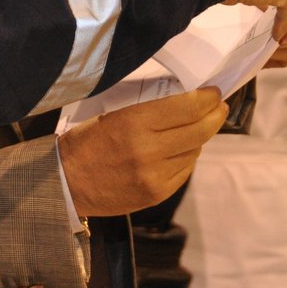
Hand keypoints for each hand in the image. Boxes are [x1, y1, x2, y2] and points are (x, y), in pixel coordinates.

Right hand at [59, 88, 225, 216]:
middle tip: (219, 108)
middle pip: (199, 130)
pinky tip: (180, 151)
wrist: (67, 182)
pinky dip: (186, 158)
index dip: (206, 99)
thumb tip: (185, 104)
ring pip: (194, 151)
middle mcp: (149, 150)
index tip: (214, 93)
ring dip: (199, 138)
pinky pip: (184, 171)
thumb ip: (149, 112)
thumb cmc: (86, 141)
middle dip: (214, 116)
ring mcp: (155, 176)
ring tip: (196, 128)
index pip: (186, 107)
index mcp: (134, 123)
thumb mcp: (113, 115)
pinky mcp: (157, 194)